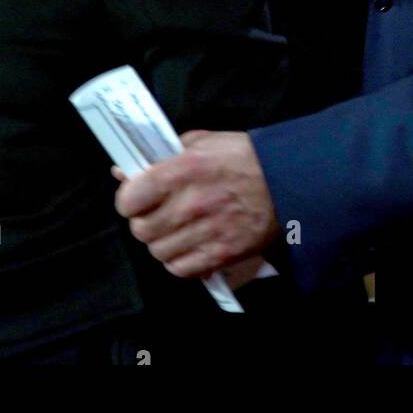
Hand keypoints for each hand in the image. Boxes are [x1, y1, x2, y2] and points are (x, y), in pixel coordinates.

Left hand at [113, 130, 280, 278]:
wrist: (288, 181)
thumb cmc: (243, 157)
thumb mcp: (204, 142)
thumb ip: (163, 154)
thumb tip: (125, 170)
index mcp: (184, 169)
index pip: (131, 197)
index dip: (128, 199)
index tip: (135, 198)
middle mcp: (192, 203)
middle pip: (141, 229)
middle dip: (144, 221)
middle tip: (156, 213)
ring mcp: (207, 232)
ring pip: (158, 252)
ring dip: (162, 242)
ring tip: (174, 230)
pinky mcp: (221, 255)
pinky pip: (180, 270)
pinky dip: (179, 261)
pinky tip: (188, 245)